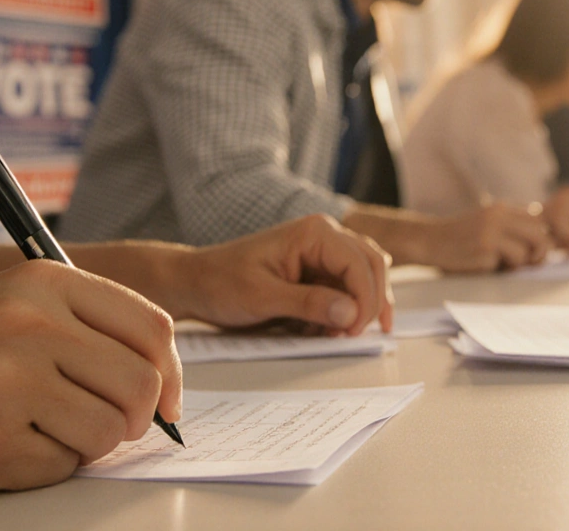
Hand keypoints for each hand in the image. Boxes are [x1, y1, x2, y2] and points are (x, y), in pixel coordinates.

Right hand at [0, 260, 180, 493]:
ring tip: (39, 430)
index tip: (167, 403)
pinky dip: (43, 467)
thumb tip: (161, 378)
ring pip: (109, 431)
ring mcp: (8, 382)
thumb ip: (80, 327)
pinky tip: (0, 446)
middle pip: (141, 384)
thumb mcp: (4, 305)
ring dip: (86, 444)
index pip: (152, 327)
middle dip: (135, 417)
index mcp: (42, 282)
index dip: (171, 374)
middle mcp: (29, 323)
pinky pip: (61, 468)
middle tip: (104, 425)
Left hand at [169, 215, 392, 335]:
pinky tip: (327, 331)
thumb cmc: (220, 283)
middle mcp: (324, 237)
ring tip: (340, 335)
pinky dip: (344, 314)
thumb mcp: (262, 297)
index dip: (366, 299)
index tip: (354, 331)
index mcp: (314, 232)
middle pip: (373, 266)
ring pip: (364, 279)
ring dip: (359, 309)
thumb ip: (309, 303)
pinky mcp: (317, 274)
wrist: (195, 285)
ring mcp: (322, 255)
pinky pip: (346, 292)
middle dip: (370, 303)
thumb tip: (351, 313)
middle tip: (355, 336)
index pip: (361, 263)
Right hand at [423, 201, 551, 272]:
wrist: (429, 241)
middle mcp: (499, 216)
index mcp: (502, 208)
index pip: (538, 220)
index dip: (541, 238)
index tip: (533, 251)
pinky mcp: (485, 247)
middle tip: (530, 262)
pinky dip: (503, 268)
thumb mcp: (487, 224)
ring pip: (527, 250)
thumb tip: (546, 242)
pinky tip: (487, 265)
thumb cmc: (460, 238)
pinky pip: (510, 261)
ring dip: (519, 263)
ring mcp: (492, 231)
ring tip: (503, 264)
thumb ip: (511, 228)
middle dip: (540, 252)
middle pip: (540, 233)